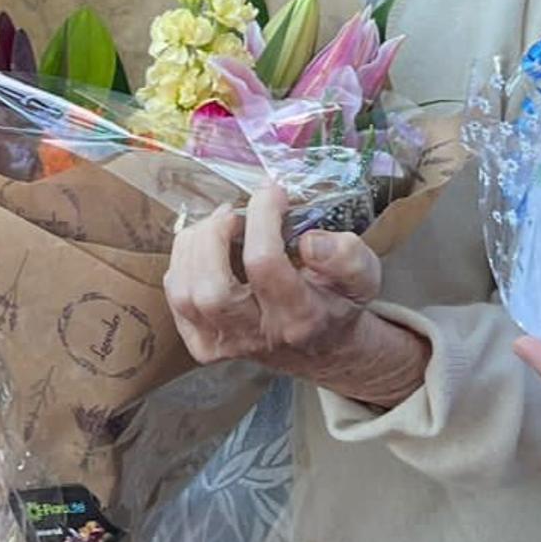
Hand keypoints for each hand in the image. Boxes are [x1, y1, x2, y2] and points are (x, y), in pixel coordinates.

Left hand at [165, 182, 428, 408]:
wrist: (321, 349)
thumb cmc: (338, 301)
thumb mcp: (363, 277)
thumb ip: (347, 256)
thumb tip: (309, 241)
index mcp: (300, 318)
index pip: (265, 265)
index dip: (262, 217)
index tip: (272, 192)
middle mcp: (257, 336)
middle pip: (213, 290)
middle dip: (214, 236)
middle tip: (233, 212)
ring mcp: (225, 344)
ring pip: (186, 294)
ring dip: (194, 245)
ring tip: (219, 224)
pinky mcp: (202, 344)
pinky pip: (176, 298)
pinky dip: (183, 263)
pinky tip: (206, 248)